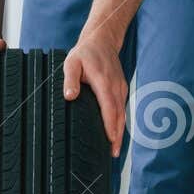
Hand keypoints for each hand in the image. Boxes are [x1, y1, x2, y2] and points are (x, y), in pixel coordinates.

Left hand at [62, 34, 126, 154]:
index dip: (111, 124)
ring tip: (115, 149)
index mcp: (104, 81)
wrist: (102, 40)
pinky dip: (120, 122)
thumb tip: (70, 97)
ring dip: (120, 131)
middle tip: (113, 153)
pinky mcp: (122, 89)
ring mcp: (121, 88)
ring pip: (123, 113)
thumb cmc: (85, 53)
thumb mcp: (71, 63)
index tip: (111, 139)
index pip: (109, 107)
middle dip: (118, 135)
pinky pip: (122, 108)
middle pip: (119, 114)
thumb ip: (70, 79)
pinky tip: (116, 133)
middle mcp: (116, 86)